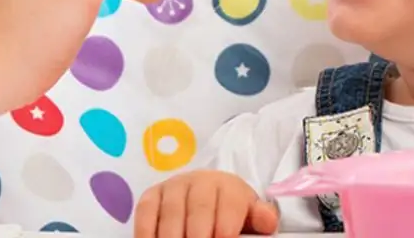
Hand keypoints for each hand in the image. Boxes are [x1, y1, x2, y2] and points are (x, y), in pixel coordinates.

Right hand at [134, 171, 278, 237]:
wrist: (207, 193)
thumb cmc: (229, 211)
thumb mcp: (248, 214)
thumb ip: (260, 218)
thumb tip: (268, 221)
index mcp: (228, 186)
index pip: (229, 205)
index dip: (226, 228)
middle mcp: (200, 181)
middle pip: (199, 209)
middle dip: (199, 235)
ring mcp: (173, 187)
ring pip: (171, 213)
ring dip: (172, 237)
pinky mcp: (151, 196)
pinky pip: (145, 213)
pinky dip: (147, 232)